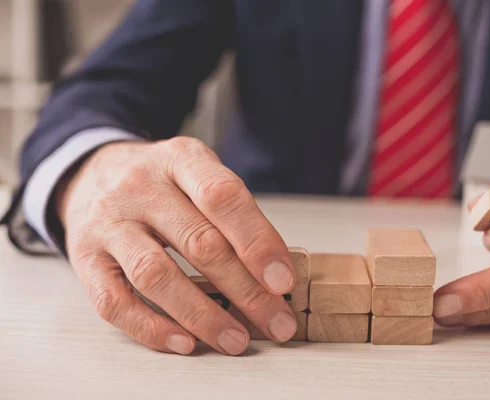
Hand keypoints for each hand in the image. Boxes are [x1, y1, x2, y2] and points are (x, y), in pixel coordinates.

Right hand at [56, 137, 297, 354]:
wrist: (92, 174)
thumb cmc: (160, 181)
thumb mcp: (198, 172)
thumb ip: (232, 211)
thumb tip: (273, 272)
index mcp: (180, 159)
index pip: (223, 196)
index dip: (257, 241)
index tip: (282, 280)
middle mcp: (141, 187)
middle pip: (199, 242)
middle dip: (245, 290)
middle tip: (276, 321)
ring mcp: (109, 223)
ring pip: (156, 274)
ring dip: (203, 315)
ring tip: (235, 339)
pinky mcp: (85, 259)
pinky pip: (114, 301)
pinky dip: (152, 328)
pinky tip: (185, 342)